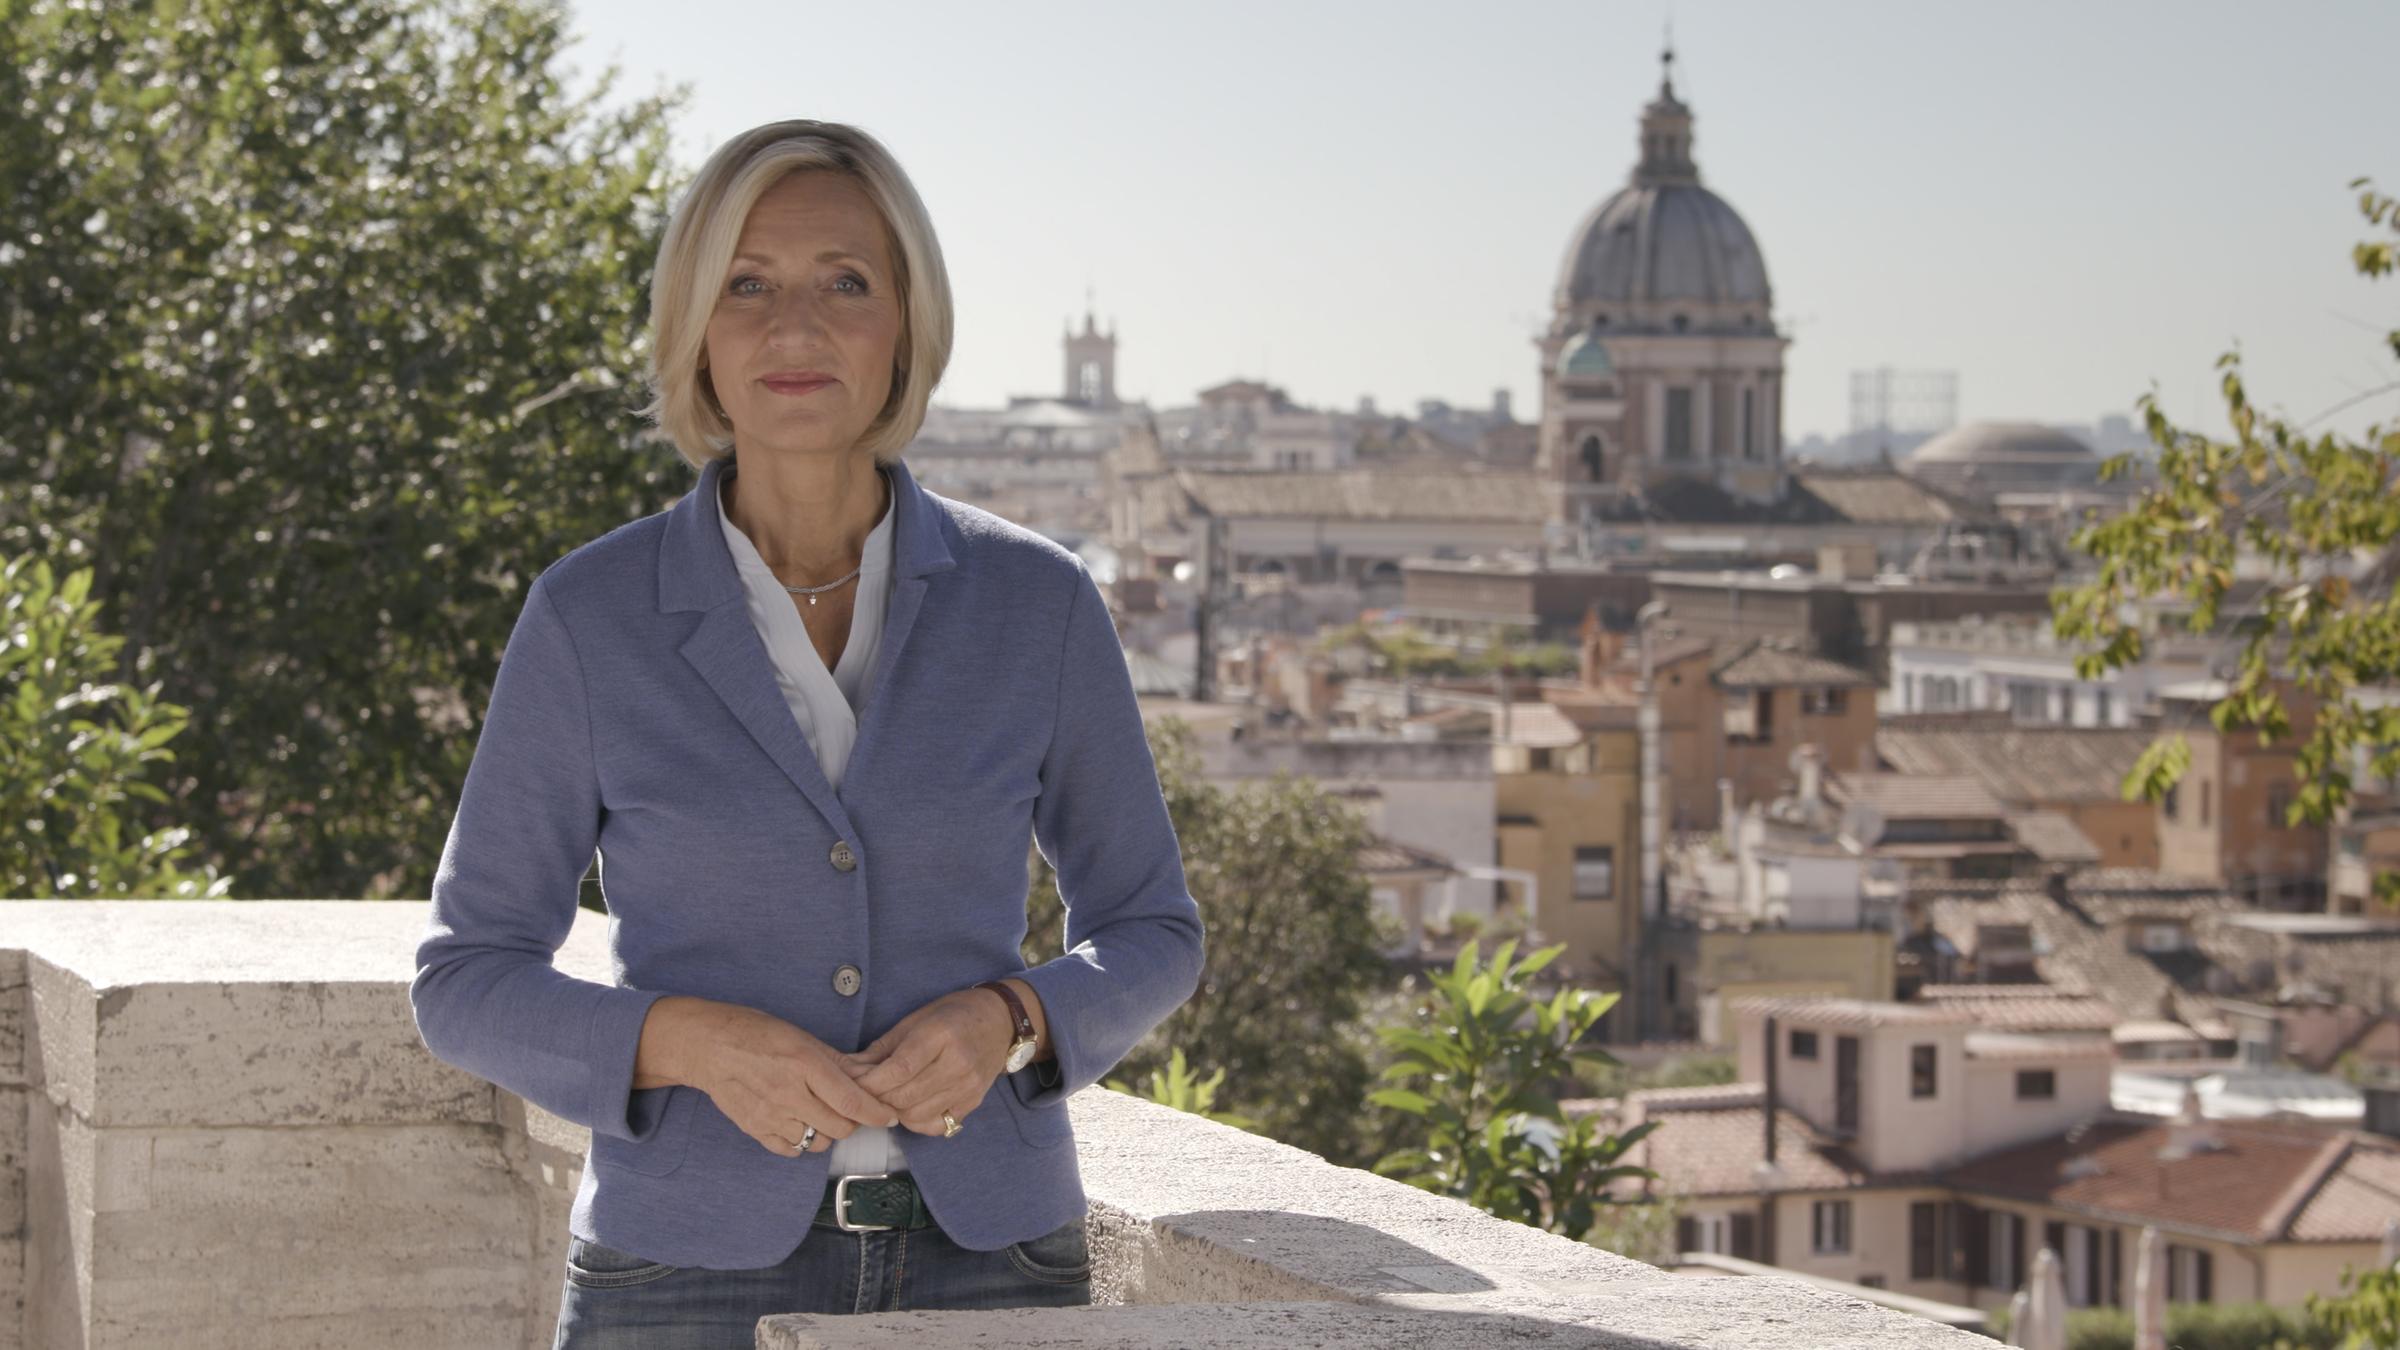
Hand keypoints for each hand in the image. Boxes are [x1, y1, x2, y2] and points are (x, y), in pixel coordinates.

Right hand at [689, 1003, 900, 1157]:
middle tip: (850, 1109)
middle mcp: (788, 1093)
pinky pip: (791, 1150)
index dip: (876, 1114)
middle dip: (853, 1121)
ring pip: (818, 1143)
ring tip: (821, 1114)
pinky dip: (803, 1141)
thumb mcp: (801, 1037)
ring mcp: (770, 1115)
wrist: (708, 1046)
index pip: (851, 1101)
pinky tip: (800, 1123)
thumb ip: (836, 1061)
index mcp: (804, 1064)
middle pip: (840, 1127)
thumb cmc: (757, 1033)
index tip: (889, 1118)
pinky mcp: (755, 1130)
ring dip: (828, 1132)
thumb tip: (869, 1076)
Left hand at [842, 986, 1016, 1136]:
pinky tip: (912, 1105)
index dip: (872, 1083)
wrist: (1001, 1021)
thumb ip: (882, 1048)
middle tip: (865, 1092)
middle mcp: (958, 1063)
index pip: (899, 1069)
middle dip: (877, 1098)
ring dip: (894, 1111)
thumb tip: (849, 1071)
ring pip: (916, 1115)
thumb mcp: (915, 1020)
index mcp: (941, 1034)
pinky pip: (935, 1125)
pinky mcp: (973, 1103)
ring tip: (888, 1097)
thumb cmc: (953, 1015)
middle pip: (905, 1096)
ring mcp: (968, 1087)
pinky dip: (916, 1120)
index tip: (855, 1084)